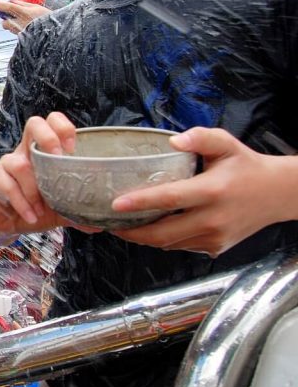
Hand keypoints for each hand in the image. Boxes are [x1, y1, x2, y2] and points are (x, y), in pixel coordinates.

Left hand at [0, 0, 50, 34]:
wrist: (56, 33)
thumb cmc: (48, 18)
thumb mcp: (36, 7)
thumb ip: (22, 4)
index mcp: (24, 13)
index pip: (8, 8)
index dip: (0, 5)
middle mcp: (20, 24)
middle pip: (4, 22)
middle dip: (5, 18)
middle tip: (11, 14)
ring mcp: (21, 32)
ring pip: (8, 28)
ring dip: (10, 23)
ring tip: (21, 20)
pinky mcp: (23, 39)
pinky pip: (15, 32)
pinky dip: (16, 28)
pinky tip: (25, 26)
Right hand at [0, 112, 89, 242]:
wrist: (6, 222)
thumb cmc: (35, 207)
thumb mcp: (60, 207)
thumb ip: (78, 210)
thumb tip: (101, 224)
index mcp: (43, 151)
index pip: (52, 122)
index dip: (63, 128)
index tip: (73, 150)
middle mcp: (25, 151)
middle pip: (34, 123)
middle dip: (48, 138)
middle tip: (59, 160)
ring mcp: (8, 163)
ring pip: (20, 164)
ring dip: (34, 190)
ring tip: (42, 209)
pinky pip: (9, 186)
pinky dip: (23, 204)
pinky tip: (32, 216)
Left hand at [112, 128, 297, 255]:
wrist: (277, 194)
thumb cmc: (246, 167)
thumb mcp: (227, 144)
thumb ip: (200, 138)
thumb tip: (173, 141)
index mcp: (212, 191)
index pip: (170, 199)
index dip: (141, 202)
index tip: (115, 204)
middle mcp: (213, 219)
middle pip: (163, 233)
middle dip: (131, 232)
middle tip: (109, 223)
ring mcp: (214, 238)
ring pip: (169, 244)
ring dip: (144, 238)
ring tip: (124, 225)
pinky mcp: (215, 248)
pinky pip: (181, 246)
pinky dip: (163, 240)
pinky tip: (151, 228)